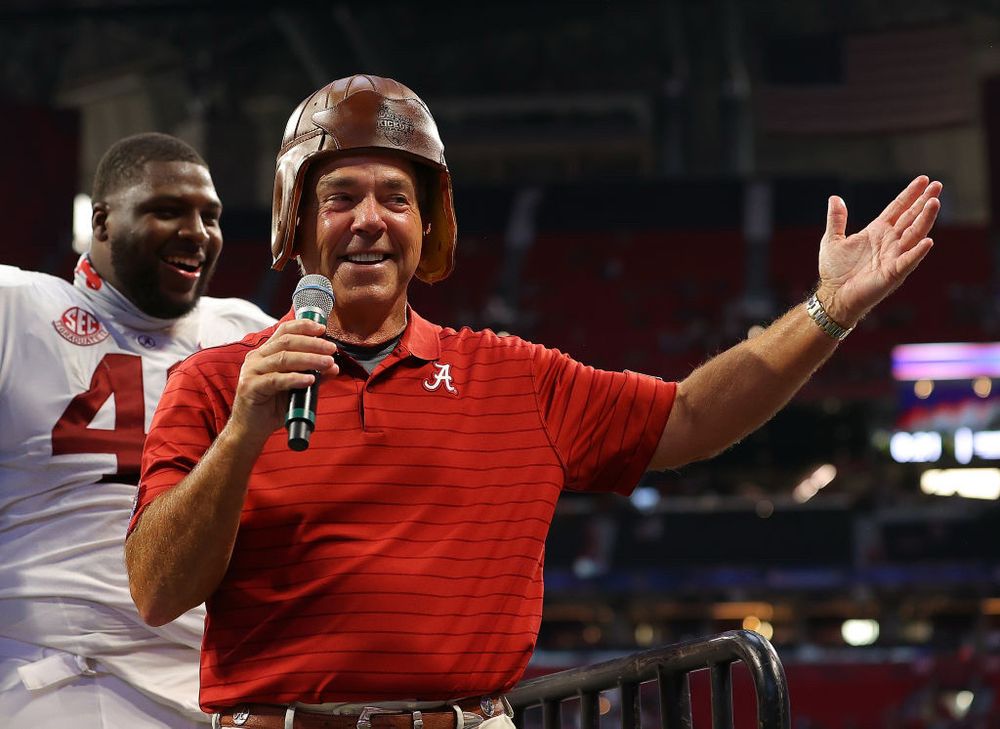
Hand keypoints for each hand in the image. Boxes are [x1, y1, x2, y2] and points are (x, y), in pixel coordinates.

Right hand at [228, 319, 337, 445]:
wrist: (250, 429)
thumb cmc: (272, 406)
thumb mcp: (296, 388)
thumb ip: (313, 375)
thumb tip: (333, 366)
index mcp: (266, 353)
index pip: (284, 331)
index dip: (303, 326)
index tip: (322, 328)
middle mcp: (257, 358)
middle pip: (287, 342)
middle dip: (313, 344)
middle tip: (332, 349)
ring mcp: (251, 371)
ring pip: (283, 358)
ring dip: (309, 359)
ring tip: (327, 363)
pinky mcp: (250, 387)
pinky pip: (275, 380)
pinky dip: (295, 378)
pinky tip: (310, 380)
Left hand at [816, 175, 941, 326]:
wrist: (833, 296)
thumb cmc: (834, 271)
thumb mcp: (832, 240)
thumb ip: (836, 219)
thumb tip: (834, 198)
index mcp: (877, 231)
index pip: (898, 208)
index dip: (910, 194)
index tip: (924, 179)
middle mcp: (890, 242)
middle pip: (911, 218)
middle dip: (924, 202)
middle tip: (937, 185)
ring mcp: (894, 256)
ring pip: (914, 235)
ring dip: (925, 219)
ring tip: (934, 203)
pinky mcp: (893, 273)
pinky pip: (908, 261)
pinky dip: (917, 252)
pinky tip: (928, 241)